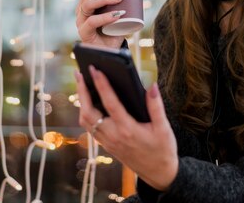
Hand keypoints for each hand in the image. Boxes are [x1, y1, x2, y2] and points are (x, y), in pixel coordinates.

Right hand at [75, 0, 127, 48]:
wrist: (110, 51)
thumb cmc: (114, 28)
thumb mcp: (121, 9)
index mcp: (87, 0)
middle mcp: (81, 8)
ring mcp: (81, 20)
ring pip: (87, 3)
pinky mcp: (84, 32)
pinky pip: (92, 22)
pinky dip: (105, 17)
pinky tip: (117, 15)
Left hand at [75, 66, 177, 190]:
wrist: (159, 174)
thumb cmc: (162, 150)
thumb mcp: (164, 128)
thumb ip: (156, 106)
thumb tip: (152, 86)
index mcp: (128, 130)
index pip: (110, 103)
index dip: (102, 85)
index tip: (95, 70)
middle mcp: (114, 136)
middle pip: (88, 113)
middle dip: (82, 92)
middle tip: (79, 73)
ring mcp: (107, 142)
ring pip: (85, 121)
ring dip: (81, 102)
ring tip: (81, 84)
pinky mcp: (106, 145)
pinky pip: (89, 128)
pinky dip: (85, 113)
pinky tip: (88, 102)